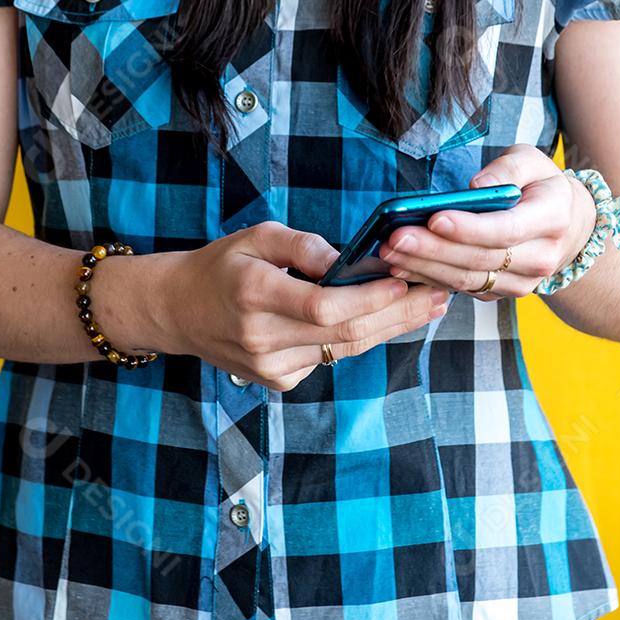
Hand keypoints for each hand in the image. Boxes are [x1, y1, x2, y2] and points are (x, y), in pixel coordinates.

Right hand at [132, 221, 451, 390]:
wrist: (180, 311)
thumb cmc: (224, 265)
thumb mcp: (256, 236)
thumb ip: (302, 245)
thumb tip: (346, 259)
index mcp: (254, 295)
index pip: (323, 306)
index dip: (368, 298)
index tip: (405, 280)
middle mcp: (262, 339)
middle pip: (344, 333)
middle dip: (397, 314)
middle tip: (438, 293)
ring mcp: (271, 368)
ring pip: (344, 348)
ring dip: (389, 327)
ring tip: (428, 305)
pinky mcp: (279, 382)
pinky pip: (329, 357)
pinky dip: (358, 336)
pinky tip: (387, 318)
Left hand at [377, 146, 597, 299]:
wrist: (566, 227)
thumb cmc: (540, 185)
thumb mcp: (531, 161)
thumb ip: (507, 168)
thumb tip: (475, 187)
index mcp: (551, 219)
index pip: (506, 230)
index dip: (469, 227)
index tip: (434, 217)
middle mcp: (540, 258)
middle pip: (480, 258)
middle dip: (433, 249)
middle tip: (394, 237)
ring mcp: (522, 282)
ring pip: (468, 280)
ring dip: (425, 268)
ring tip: (390, 252)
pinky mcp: (502, 292)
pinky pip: (463, 289)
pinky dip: (430, 278)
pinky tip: (402, 266)